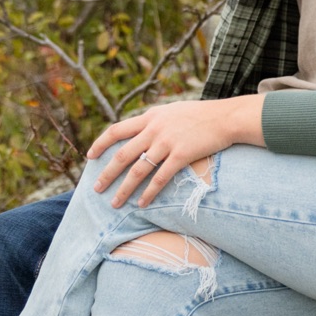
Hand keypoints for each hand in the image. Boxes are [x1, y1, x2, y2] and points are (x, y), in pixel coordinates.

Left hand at [88, 96, 264, 207]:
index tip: (89, 156)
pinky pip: (160, 178)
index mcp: (150, 117)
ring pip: (138, 169)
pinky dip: (149, 193)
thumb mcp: (172, 111)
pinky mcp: (181, 155)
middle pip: (123, 154)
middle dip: (107, 173)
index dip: (101, 144)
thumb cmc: (201, 115)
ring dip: (124, 189)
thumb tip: (141, 130)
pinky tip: (141, 204)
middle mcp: (154, 129)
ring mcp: (167, 142)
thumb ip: (155, 121)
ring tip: (115, 203)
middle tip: (96, 189)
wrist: (226, 117)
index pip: (117, 130)